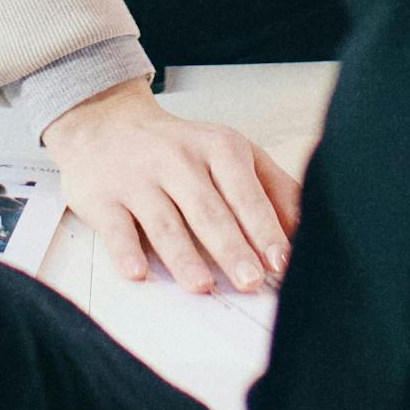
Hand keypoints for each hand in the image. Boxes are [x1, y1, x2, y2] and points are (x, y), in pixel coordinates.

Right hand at [38, 78, 301, 293]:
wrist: (105, 123)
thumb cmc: (180, 148)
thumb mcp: (229, 151)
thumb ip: (271, 186)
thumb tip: (306, 228)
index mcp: (217, 148)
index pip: (245, 191)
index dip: (263, 227)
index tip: (280, 260)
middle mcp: (177, 160)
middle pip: (207, 210)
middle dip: (230, 247)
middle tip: (250, 281)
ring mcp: (138, 179)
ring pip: (164, 222)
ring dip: (183, 255)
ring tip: (202, 286)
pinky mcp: (102, 198)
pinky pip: (116, 228)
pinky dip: (126, 251)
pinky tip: (137, 272)